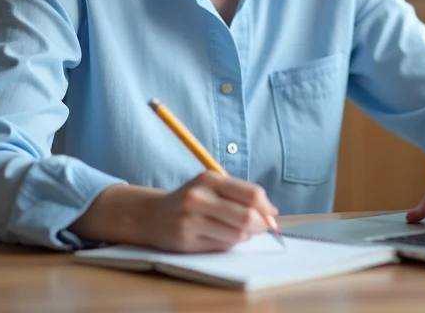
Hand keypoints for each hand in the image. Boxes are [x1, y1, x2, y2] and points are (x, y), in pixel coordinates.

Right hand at [140, 171, 277, 252]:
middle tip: (261, 228)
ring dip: (244, 235)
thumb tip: (272, 213)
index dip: (267, 207)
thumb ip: (240, 195)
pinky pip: (222, 246)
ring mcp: (191, 219)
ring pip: (237, 234)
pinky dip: (229, 243)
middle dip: (260, 225)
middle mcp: (199, 197)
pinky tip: (220, 236)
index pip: (251, 194)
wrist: (152, 215)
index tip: (272, 215)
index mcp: (209, 179)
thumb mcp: (212, 187)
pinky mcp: (186, 240)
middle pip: (247, 216)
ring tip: (236, 230)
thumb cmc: (191, 201)